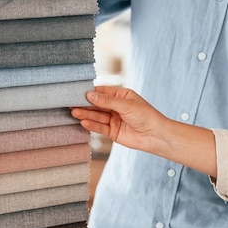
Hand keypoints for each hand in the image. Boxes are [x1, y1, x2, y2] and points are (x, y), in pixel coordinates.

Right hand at [71, 86, 216, 175]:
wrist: (156, 136)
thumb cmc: (146, 116)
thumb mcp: (126, 105)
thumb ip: (106, 101)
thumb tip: (89, 95)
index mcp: (121, 95)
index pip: (101, 92)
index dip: (89, 92)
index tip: (75, 92)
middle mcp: (116, 106)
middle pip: (97, 104)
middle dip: (84, 104)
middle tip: (70, 103)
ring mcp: (114, 119)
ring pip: (97, 116)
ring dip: (86, 114)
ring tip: (74, 112)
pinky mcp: (113, 132)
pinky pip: (100, 127)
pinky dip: (92, 125)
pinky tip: (83, 122)